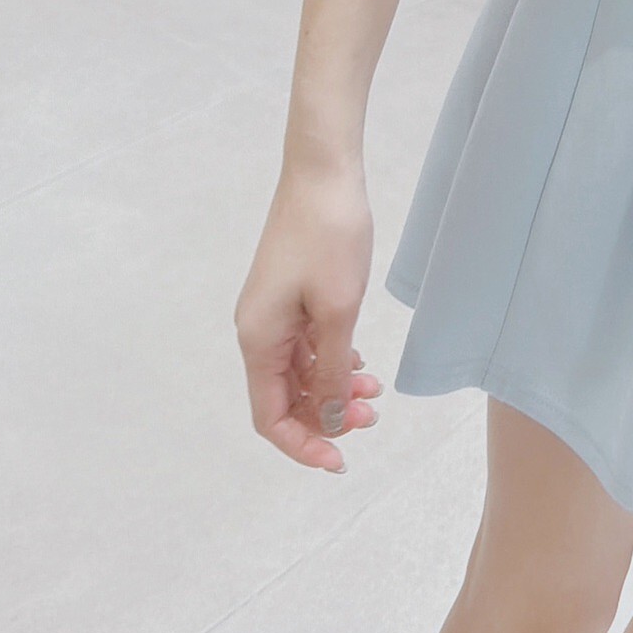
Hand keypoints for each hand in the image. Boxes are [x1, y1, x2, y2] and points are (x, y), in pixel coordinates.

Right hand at [235, 173, 381, 473]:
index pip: (270, 416)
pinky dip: (332, 362)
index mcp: (258, 339)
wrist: (324, 173)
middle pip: (285, 398)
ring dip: (333, 389)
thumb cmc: (329, 236)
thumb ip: (330, 372)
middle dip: (326, 415)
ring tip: (374, 391)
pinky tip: (360, 365)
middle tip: (372, 414)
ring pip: (300, 373)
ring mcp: (274, 313)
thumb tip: (328, 418)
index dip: (303, 444)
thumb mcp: (337, 312)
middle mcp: (258, 331)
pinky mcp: (291, 297)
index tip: (341, 459)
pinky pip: (306, 347)